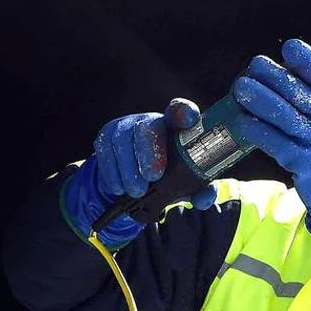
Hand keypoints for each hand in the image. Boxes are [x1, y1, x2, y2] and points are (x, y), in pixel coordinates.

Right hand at [62, 98, 214, 245]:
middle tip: (153, 177)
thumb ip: (199, 191)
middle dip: (150, 151)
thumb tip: (204, 199)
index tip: (187, 120)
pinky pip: (106, 150)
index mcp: (175, 127)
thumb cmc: (167, 177)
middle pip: (149, 126)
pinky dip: (112, 172)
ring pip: (124, 139)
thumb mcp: (185, 185)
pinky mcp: (106, 136)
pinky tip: (118, 188)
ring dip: (129, 168)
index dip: (183, 112)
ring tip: (136, 191)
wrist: (133, 182)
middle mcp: (151, 121)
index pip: (180, 112)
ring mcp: (126, 126)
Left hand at [228, 38, 310, 217]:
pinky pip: (276, 144)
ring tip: (241, 88)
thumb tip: (283, 70)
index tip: (289, 48)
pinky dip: (257, 131)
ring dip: (260, 100)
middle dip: (275, 77)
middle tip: (254, 66)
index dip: (308, 61)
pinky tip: (242, 121)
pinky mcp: (305, 165)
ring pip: (286, 117)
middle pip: (302, 95)